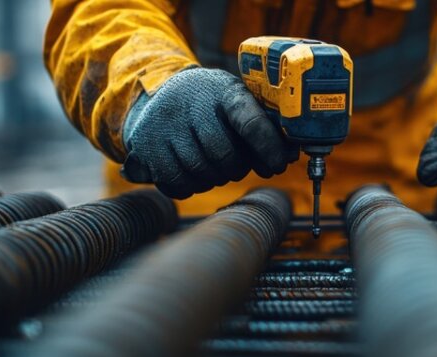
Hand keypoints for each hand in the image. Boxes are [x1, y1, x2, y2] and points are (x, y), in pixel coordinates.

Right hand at [121, 68, 297, 198]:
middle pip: (226, 157)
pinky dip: (191, 185)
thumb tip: (289, 156)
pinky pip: (178, 184)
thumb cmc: (210, 102)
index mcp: (223, 91)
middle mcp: (192, 107)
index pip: (251, 123)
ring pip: (202, 174)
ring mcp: (166, 128)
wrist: (158, 92)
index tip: (279, 164)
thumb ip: (263, 125)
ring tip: (214, 164)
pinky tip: (193, 171)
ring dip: (214, 177)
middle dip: (237, 167)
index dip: (269, 148)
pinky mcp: (147, 148)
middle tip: (236, 162)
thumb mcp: (236, 99)